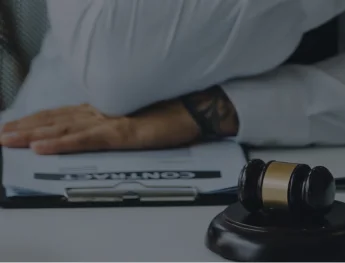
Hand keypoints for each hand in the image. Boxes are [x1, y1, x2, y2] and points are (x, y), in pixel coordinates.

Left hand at [0, 102, 198, 154]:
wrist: (195, 110)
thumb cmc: (172, 115)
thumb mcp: (136, 118)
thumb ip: (115, 121)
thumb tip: (99, 129)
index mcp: (104, 109)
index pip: (62, 114)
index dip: (36, 120)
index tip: (15, 126)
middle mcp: (101, 111)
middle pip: (55, 119)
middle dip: (25, 127)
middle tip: (3, 135)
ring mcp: (109, 121)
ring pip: (62, 128)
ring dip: (33, 135)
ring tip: (11, 141)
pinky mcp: (120, 133)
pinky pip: (84, 140)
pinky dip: (61, 144)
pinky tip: (42, 148)